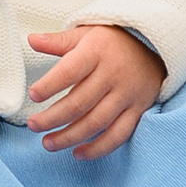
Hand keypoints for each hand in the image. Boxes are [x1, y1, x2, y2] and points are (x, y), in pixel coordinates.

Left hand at [26, 23, 165, 157]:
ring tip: (48, 143)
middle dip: (53, 118)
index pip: (69, 71)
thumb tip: (31, 40)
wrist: (154, 46)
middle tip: (34, 125)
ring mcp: (126, 95)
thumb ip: (59, 41)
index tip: (32, 95)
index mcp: (96, 52)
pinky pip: (118, 135)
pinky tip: (78, 153)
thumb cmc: (113, 40)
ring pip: (96, 123)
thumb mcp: (86, 33)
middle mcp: (112, 75)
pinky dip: (98, 148)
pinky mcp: (138, 111)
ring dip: (70, 137)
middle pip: (79, 102)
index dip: (49, 85)